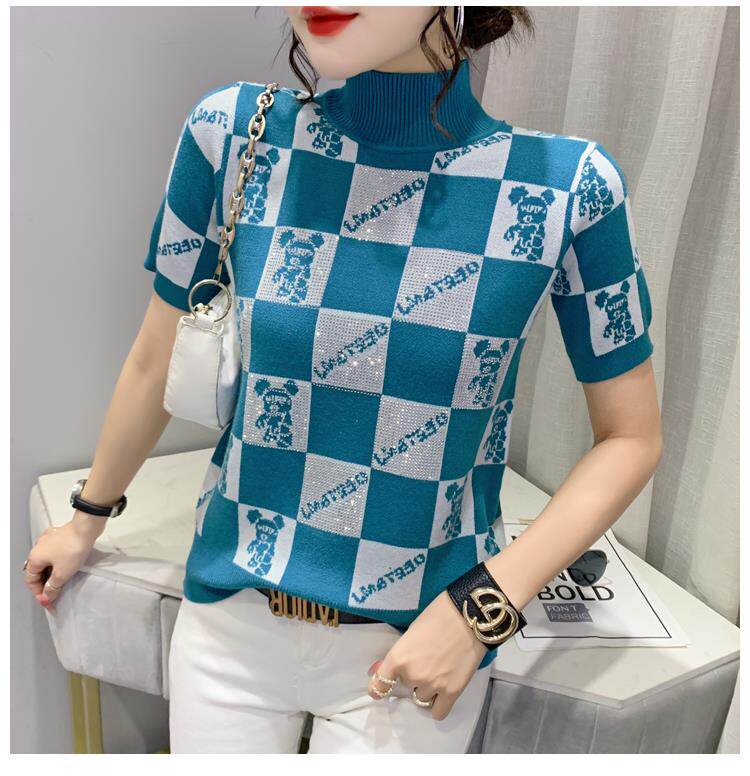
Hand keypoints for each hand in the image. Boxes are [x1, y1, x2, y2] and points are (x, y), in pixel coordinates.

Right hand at [22, 512, 104, 612]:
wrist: (86, 527)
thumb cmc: (72, 549)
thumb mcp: (62, 574)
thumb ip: (52, 587)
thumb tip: (46, 597)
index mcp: (34, 558)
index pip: (30, 580)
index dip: (39, 593)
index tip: (49, 602)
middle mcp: (38, 548)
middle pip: (37, 571)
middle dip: (45, 584)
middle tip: (55, 595)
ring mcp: (48, 540)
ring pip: (46, 562)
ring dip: (51, 574)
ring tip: (61, 583)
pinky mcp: (59, 536)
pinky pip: (54, 553)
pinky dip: (57, 563)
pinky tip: (66, 567)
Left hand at [367, 590, 485, 720]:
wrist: (470, 616)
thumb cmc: (439, 615)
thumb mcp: (412, 631)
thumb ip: (400, 654)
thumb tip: (382, 670)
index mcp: (398, 657)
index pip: (379, 685)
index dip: (378, 688)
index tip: (379, 689)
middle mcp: (412, 675)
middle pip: (405, 686)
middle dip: (412, 676)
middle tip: (426, 660)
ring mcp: (433, 686)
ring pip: (421, 698)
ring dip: (426, 688)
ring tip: (439, 670)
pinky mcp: (452, 692)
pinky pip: (438, 712)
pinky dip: (438, 704)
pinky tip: (443, 691)